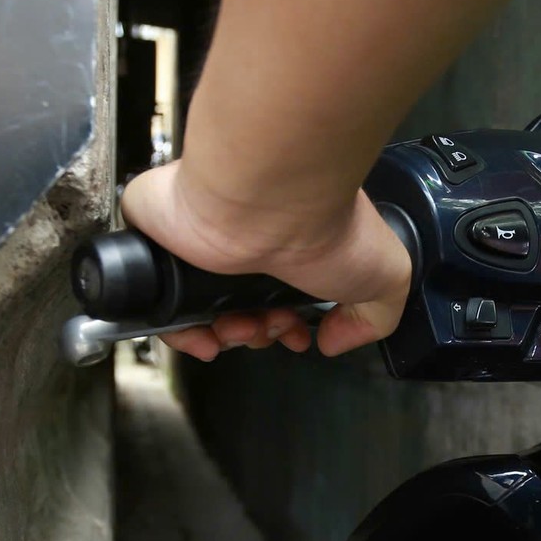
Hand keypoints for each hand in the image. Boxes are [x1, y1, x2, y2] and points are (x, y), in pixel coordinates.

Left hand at [118, 160, 411, 360]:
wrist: (269, 199)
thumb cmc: (325, 221)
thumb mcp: (386, 275)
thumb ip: (374, 316)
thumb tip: (336, 341)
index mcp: (290, 241)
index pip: (280, 294)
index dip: (287, 326)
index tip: (297, 336)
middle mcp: (245, 237)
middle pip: (239, 306)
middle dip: (257, 334)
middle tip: (269, 331)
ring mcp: (200, 238)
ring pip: (198, 308)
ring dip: (223, 336)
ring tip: (239, 332)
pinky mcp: (159, 236)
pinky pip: (154, 298)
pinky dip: (178, 330)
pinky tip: (203, 337)